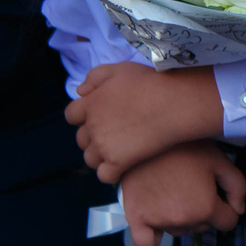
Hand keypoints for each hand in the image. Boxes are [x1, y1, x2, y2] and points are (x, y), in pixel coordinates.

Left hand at [67, 63, 224, 183]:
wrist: (173, 103)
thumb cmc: (150, 83)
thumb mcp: (120, 69)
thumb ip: (95, 77)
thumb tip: (80, 92)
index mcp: (90, 104)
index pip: (71, 116)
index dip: (83, 117)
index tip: (99, 117)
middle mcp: (92, 127)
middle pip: (81, 139)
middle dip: (92, 138)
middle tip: (113, 134)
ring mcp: (104, 146)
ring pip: (90, 159)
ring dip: (100, 157)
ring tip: (119, 151)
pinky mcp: (119, 162)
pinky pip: (105, 175)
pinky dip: (111, 173)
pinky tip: (124, 167)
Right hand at [117, 144, 245, 245]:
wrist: (148, 134)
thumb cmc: (186, 146)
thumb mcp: (220, 160)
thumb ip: (237, 186)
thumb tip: (239, 209)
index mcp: (206, 207)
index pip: (228, 223)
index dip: (227, 208)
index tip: (218, 195)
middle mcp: (182, 219)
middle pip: (203, 226)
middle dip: (204, 211)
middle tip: (193, 186)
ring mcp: (158, 221)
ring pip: (179, 231)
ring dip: (181, 219)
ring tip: (174, 191)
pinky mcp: (136, 218)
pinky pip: (146, 243)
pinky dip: (153, 236)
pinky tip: (157, 218)